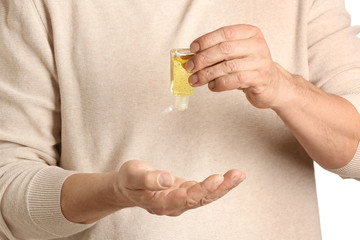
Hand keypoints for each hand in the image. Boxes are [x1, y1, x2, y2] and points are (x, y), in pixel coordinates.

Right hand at [114, 160, 245, 215]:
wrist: (127, 188)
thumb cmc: (128, 180)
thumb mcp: (132, 175)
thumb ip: (148, 179)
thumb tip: (167, 179)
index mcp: (160, 203)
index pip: (184, 199)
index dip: (201, 190)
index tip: (217, 178)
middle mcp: (174, 206)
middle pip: (200, 200)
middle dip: (220, 188)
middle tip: (237, 175)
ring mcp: (181, 201)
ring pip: (205, 196)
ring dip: (223, 186)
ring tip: (239, 174)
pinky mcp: (185, 193)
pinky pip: (204, 191)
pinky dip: (217, 184)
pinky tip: (230, 176)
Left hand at [186, 24, 294, 108]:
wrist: (272, 84)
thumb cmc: (249, 68)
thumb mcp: (235, 54)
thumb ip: (216, 53)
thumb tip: (191, 57)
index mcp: (250, 33)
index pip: (224, 33)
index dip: (206, 40)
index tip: (192, 49)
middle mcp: (257, 45)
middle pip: (224, 49)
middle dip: (202, 59)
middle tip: (190, 67)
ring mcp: (260, 62)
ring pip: (227, 67)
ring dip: (207, 74)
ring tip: (196, 80)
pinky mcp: (260, 78)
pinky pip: (234, 80)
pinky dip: (219, 84)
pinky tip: (212, 86)